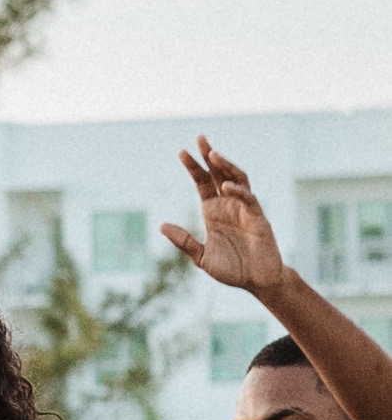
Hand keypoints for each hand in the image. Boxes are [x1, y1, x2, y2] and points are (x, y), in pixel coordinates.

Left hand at [161, 138, 284, 295]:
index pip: (202, 183)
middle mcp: (228, 205)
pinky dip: (239, 192)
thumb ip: (184, 241)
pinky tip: (227, 187)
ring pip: (238, 179)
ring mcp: (245, 210)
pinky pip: (249, 200)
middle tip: (200, 138)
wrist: (257, 281)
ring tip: (213, 154)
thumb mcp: (201, 256)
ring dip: (226, 166)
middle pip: (219, 174)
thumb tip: (162, 225)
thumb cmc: (231, 269)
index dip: (193, 168)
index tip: (181, 152)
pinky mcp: (258, 219)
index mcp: (213, 211)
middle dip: (210, 156)